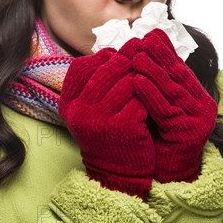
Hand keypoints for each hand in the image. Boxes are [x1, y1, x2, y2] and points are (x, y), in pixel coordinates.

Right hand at [59, 46, 154, 199]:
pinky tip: (153, 93)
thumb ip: (94, 83)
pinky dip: (148, 93)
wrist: (117, 172)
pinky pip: (140, 98)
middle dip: (127, 58)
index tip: (116, 56)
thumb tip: (113, 50)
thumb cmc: (106, 134)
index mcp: (68, 104)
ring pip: (126, 80)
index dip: (102, 57)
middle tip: (142, 51)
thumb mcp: (89, 109)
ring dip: (140, 74)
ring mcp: (100, 119)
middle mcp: (80, 111)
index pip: (81, 66)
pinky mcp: (122, 127)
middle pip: (106, 69)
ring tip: (150, 71)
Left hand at [132, 29, 217, 182]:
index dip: (166, 51)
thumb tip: (143, 51)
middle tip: (143, 38)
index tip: (152, 34)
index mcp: (198, 98)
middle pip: (178, 76)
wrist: (166, 174)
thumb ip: (157, 83)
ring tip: (136, 55)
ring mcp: (198, 120)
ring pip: (171, 91)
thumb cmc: (158, 137)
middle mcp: (203, 107)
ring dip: (153, 71)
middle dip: (160, 56)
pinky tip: (137, 81)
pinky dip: (150, 94)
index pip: (180, 70)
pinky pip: (165, 110)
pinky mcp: (189, 133)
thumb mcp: (159, 105)